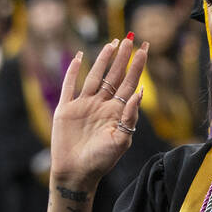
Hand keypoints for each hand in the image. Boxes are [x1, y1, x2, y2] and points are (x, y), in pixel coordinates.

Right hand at [49, 35, 148, 191]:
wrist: (77, 174)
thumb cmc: (102, 161)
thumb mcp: (122, 139)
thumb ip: (130, 116)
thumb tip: (140, 92)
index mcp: (117, 111)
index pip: (130, 82)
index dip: (137, 65)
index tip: (146, 47)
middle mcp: (102, 105)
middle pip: (114, 75)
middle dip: (122, 57)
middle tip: (129, 37)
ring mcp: (83, 106)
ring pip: (94, 76)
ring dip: (102, 60)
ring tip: (112, 43)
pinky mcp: (66, 110)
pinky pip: (69, 86)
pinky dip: (72, 71)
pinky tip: (78, 57)